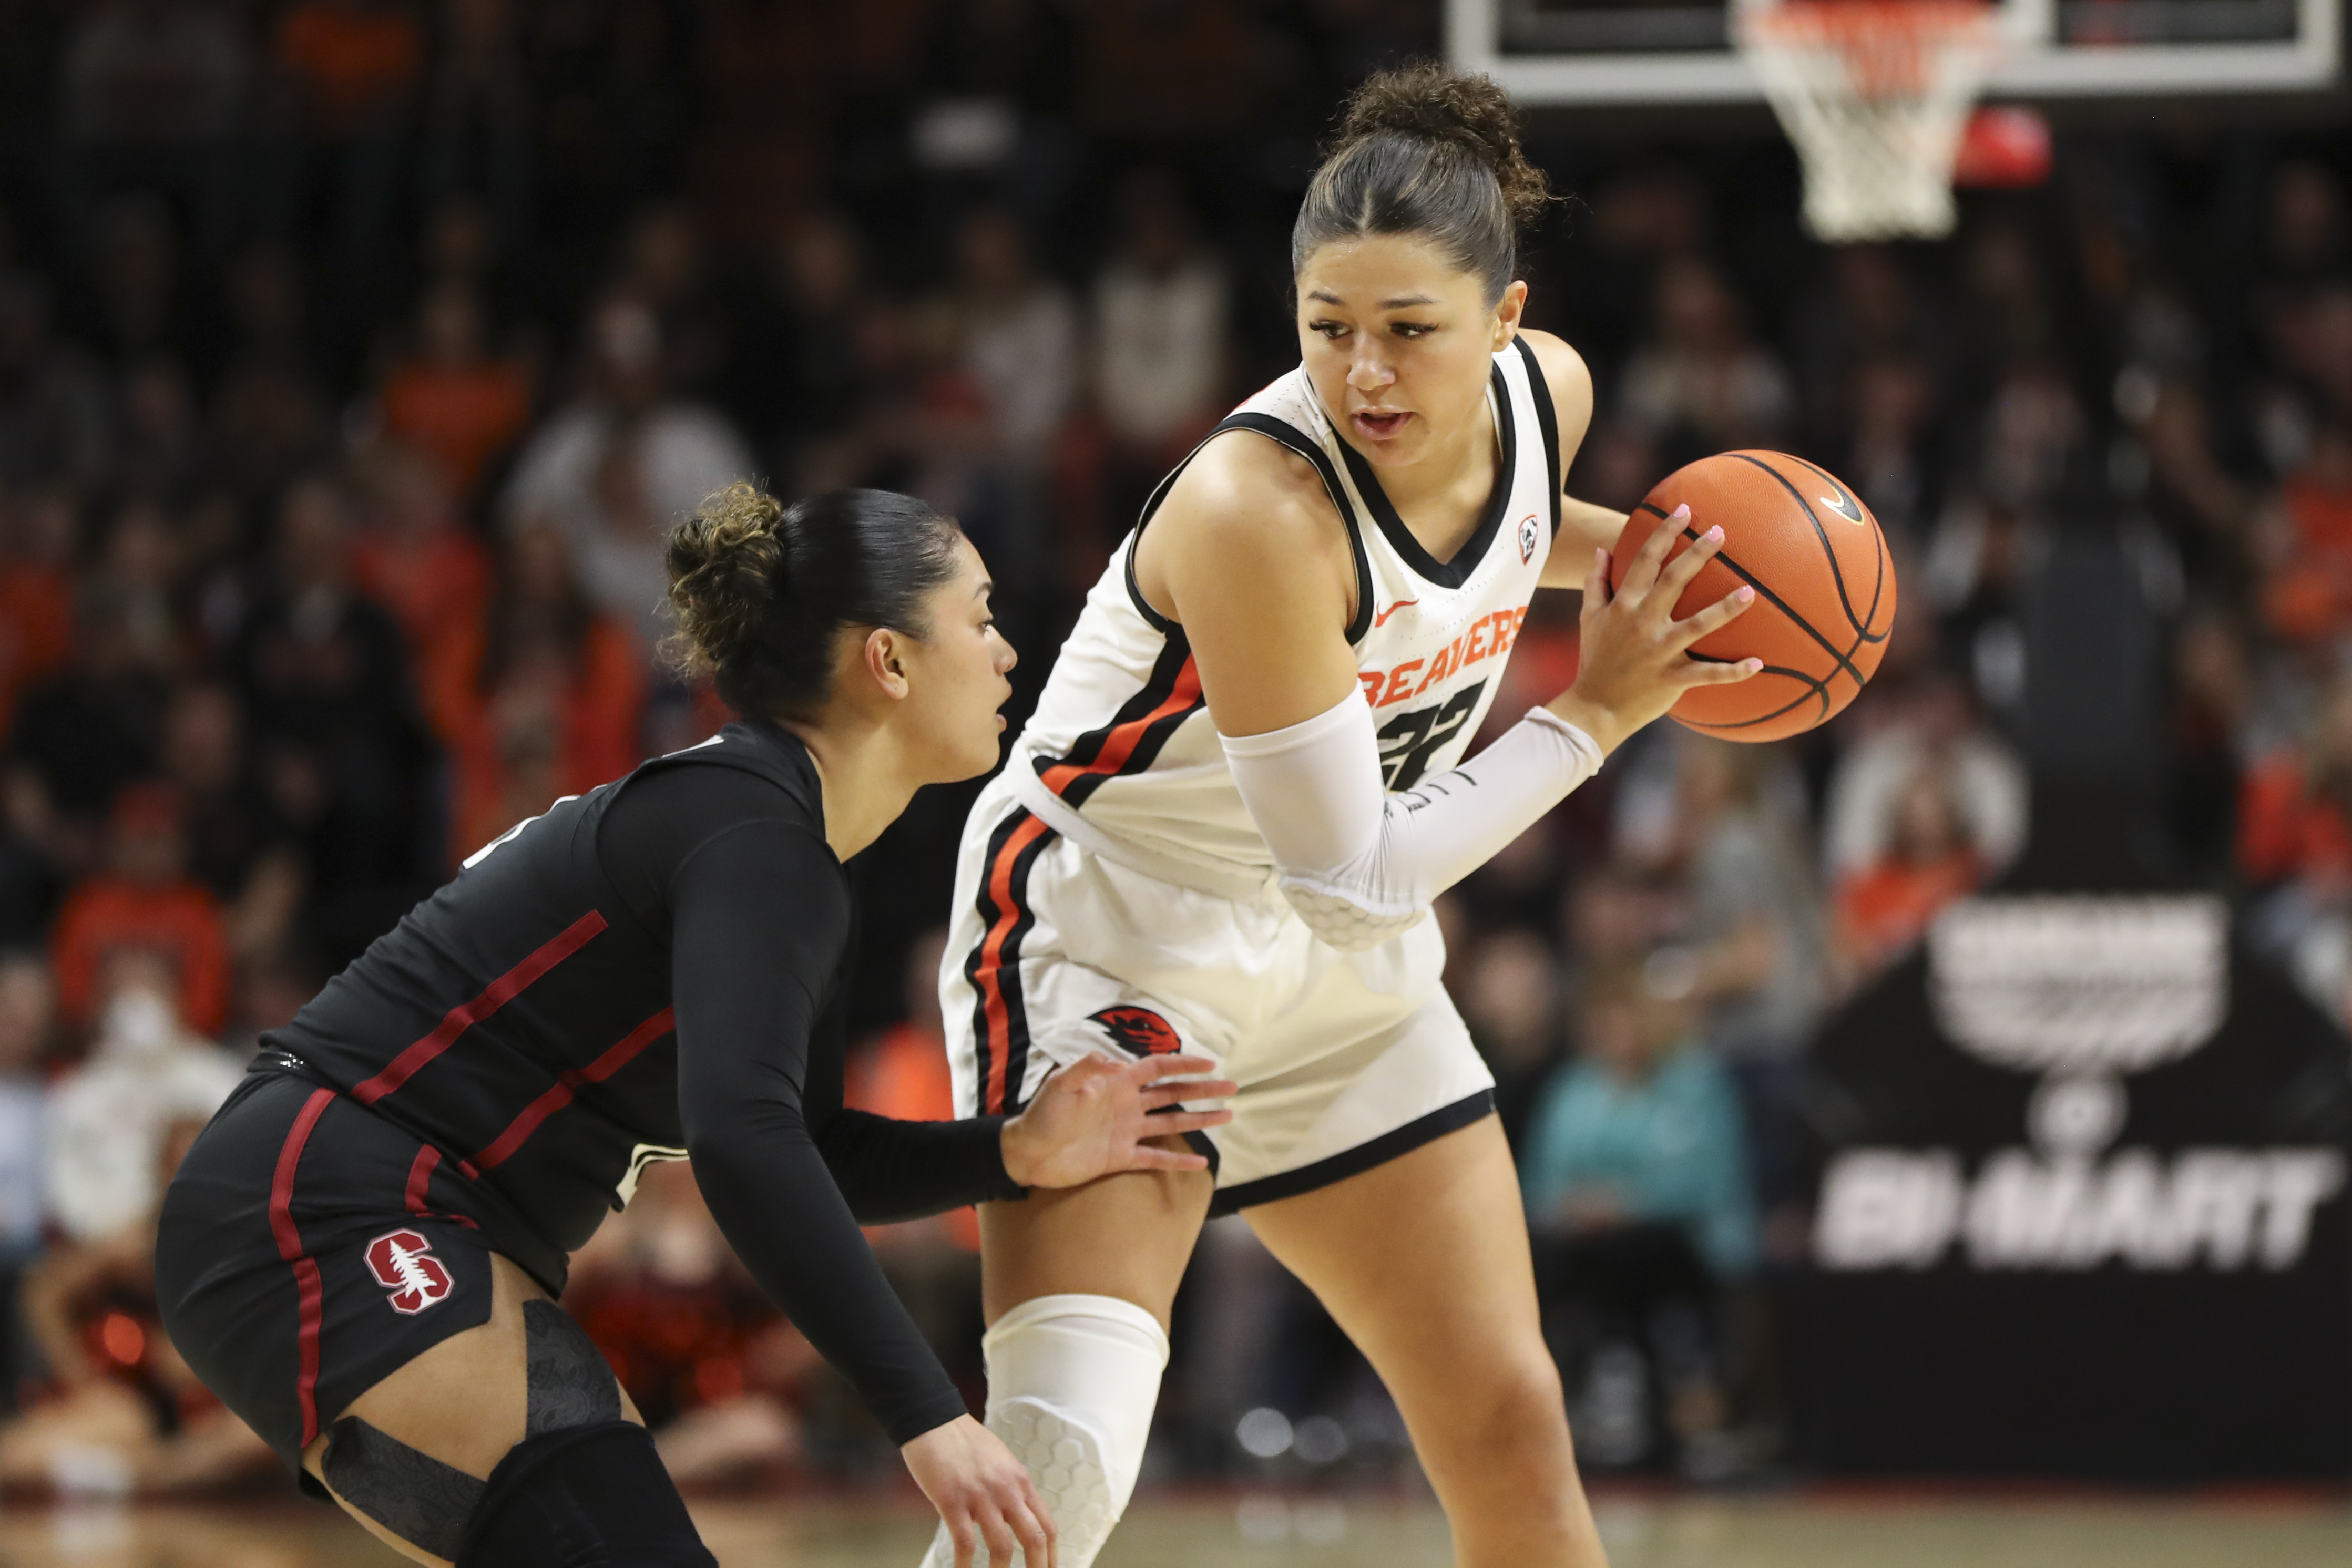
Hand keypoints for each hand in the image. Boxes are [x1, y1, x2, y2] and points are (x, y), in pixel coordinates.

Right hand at [904, 1415, 1056, 1567]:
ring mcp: (981, 1496)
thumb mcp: (1000, 1462)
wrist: (934, 1420)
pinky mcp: (953, 1500)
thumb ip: (1010, 1489)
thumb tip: (1013, 1518)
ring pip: (1001, 1546)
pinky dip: (965, 1565)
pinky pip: (965, 1543)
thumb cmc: (965, 1442)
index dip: (1052, 1556)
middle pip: (1035, 1538)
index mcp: (1020, 1481)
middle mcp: (1007, 1489)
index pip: (1047, 1525)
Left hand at [1000, 1053, 1237, 1188]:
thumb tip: (1113, 1058)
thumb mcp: (1060, 1085)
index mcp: (1116, 1084)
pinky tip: (1200, 1162)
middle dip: (1202, 1089)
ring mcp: (1127, 1132)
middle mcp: (1127, 1106)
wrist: (1028, 1152)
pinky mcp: (1121, 1157)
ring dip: (1199, 1119)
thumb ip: (1086, 1068)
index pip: (1157, 1069)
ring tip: (1227, 1116)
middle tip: (1231, 1087)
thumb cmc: (1042, 1115)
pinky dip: (1177, 1160)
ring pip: (1171, 1122)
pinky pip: (1156, 1158)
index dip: (1183, 1064)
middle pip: (1172, 1093)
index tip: (1210, 1063)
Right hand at [1547, 505, 1758, 754]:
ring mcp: (1658, 652)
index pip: (1644, 560)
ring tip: (1750, 592)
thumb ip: (1595, 583)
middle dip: (1697, 554)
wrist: (1594, 708)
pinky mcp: (1671, 679)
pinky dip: (1733, 671)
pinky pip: (1707, 675)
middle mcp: (1642, 624)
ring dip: (1725, 608)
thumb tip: (1600, 551)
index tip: (1684, 509)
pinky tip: (1759, 663)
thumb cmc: (1595, 661)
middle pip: (1673, 581)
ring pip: (1697, 626)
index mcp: (1623, 605)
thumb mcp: (1588, 618)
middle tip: (1721, 532)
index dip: (1665, 532)